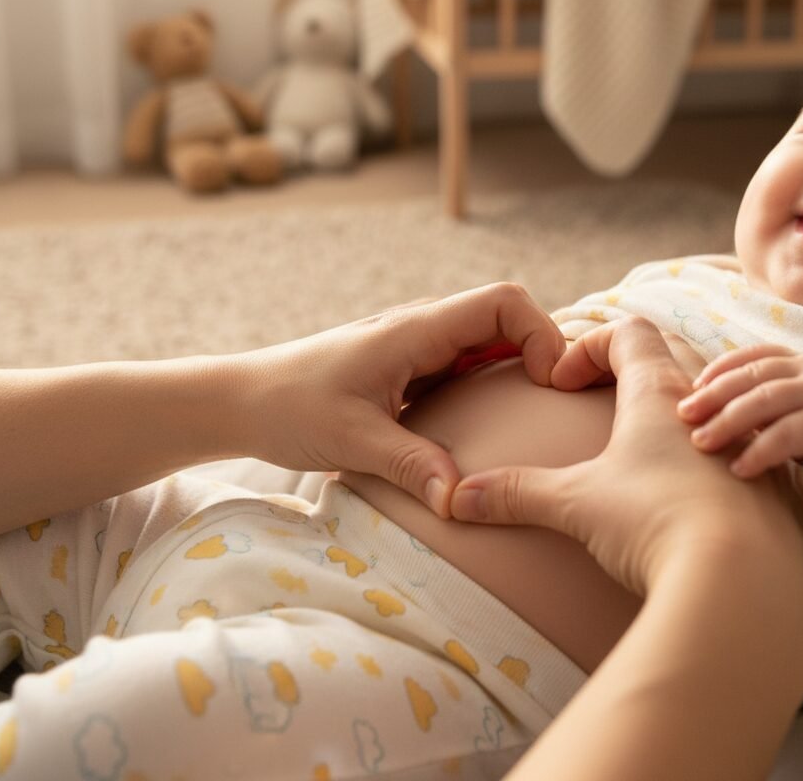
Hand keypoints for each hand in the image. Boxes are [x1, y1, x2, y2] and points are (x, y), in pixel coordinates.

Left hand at [231, 283, 565, 515]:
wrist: (243, 401)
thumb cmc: (289, 408)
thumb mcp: (350, 439)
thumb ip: (409, 464)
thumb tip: (462, 499)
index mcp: (416, 329)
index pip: (504, 303)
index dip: (542, 334)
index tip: (549, 385)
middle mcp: (423, 328)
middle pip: (506, 319)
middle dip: (541, 352)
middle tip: (560, 405)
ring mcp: (418, 347)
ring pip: (489, 342)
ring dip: (518, 369)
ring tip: (538, 417)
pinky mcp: (410, 369)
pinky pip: (466, 366)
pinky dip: (491, 387)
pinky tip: (495, 424)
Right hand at [450, 319, 802, 595]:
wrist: (745, 585)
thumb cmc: (656, 525)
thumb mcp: (576, 504)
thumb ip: (517, 493)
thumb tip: (458, 498)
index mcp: (660, 393)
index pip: (629, 332)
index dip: (590, 346)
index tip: (564, 384)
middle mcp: (711, 407)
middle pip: (673, 353)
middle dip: (632, 366)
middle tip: (600, 399)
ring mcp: (751, 445)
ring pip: (719, 400)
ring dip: (681, 409)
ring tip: (651, 448)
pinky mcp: (779, 488)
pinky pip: (752, 449)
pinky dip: (721, 453)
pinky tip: (702, 492)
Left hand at [677, 344, 802, 493]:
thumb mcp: (797, 408)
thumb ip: (763, 402)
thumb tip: (705, 410)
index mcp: (800, 363)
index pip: (753, 355)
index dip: (720, 369)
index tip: (691, 388)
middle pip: (754, 376)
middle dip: (714, 395)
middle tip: (683, 415)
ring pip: (767, 400)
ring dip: (728, 421)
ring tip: (701, 442)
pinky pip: (789, 435)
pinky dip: (759, 451)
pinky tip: (738, 468)